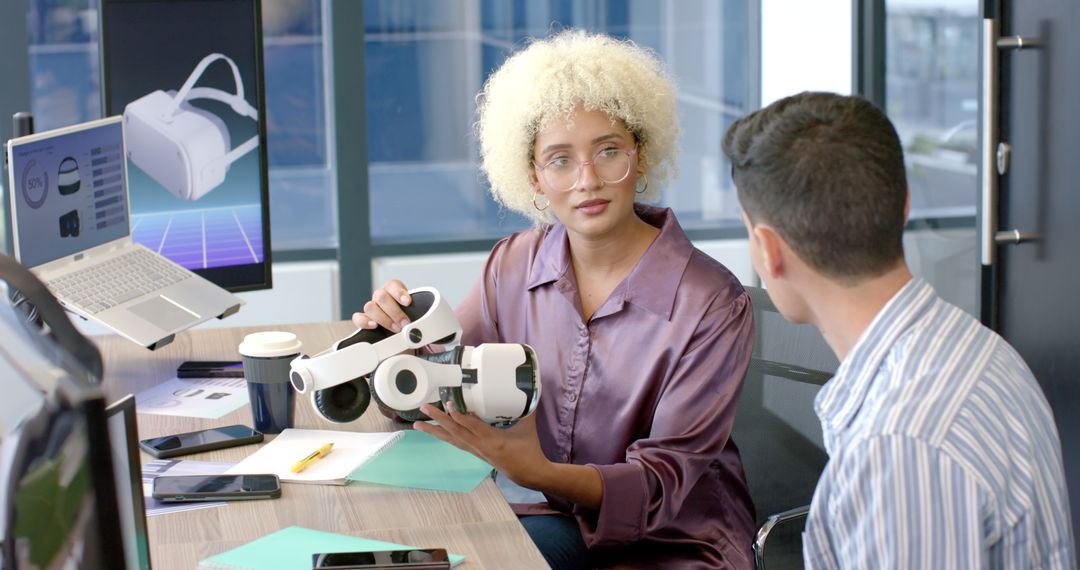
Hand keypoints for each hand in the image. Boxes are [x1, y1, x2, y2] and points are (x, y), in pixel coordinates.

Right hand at [351, 279, 412, 332]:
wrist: (401, 325)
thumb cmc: (408, 315)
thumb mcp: (414, 309)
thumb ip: (417, 311)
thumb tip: (423, 322)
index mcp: (392, 289)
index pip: (392, 285)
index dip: (399, 293)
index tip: (407, 302)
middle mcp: (380, 296)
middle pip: (381, 297)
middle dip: (395, 312)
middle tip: (405, 323)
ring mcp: (372, 307)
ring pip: (370, 306)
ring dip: (384, 319)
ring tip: (396, 328)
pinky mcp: (364, 319)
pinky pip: (358, 318)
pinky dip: (365, 322)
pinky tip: (374, 326)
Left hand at [414, 402, 549, 488]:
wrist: (528, 474)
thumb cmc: (529, 449)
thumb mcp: (529, 427)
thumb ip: (526, 407)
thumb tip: (528, 388)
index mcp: (494, 440)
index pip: (472, 426)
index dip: (459, 415)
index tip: (448, 403)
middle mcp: (480, 447)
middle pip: (455, 432)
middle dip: (437, 420)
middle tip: (423, 409)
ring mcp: (476, 451)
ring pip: (451, 440)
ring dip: (434, 431)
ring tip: (417, 424)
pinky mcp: (475, 453)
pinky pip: (456, 443)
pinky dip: (444, 436)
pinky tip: (434, 432)